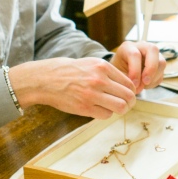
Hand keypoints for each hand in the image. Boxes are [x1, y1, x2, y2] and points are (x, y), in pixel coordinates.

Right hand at [8, 57, 136, 118]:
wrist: (46, 79)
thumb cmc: (69, 71)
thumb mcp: (90, 64)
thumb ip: (108, 72)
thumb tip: (126, 85)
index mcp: (102, 67)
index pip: (129, 83)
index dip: (131, 91)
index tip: (128, 95)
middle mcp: (99, 80)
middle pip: (128, 96)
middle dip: (130, 103)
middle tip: (126, 105)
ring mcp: (92, 95)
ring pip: (120, 107)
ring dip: (120, 110)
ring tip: (115, 108)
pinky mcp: (84, 107)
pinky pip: (106, 115)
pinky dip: (106, 114)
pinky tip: (99, 109)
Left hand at [108, 41, 165, 92]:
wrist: (121, 70)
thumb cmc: (117, 71)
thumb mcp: (116, 73)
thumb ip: (126, 79)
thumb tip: (139, 87)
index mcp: (128, 47)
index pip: (135, 54)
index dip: (135, 71)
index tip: (133, 84)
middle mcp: (142, 46)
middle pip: (153, 50)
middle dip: (151, 69)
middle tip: (145, 82)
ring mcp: (152, 54)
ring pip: (161, 62)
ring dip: (154, 77)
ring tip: (144, 86)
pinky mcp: (158, 63)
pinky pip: (162, 73)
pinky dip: (155, 81)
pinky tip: (145, 85)